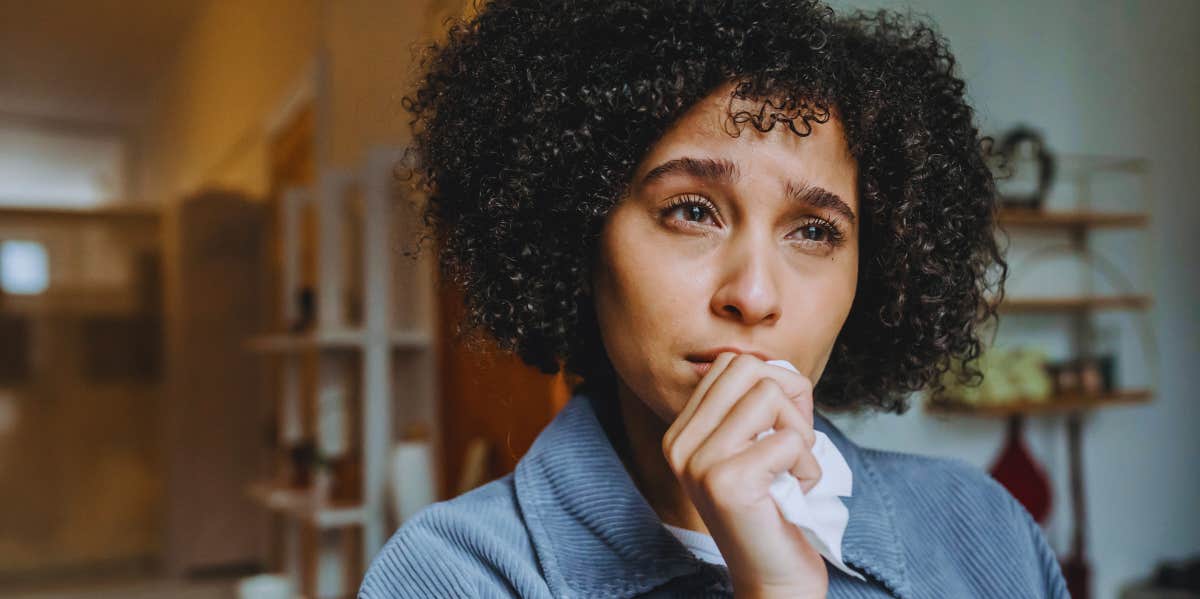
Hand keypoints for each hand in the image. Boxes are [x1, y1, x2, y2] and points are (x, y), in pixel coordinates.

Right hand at [662, 352, 827, 598]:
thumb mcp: (757, 446)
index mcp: (680, 433)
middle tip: (795, 442)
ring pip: (770, 396)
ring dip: (801, 435)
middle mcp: (679, 445)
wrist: (773, 578)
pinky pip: (790, 439)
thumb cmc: (776, 509)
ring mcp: (698, 463)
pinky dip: (808, 466)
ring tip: (792, 471)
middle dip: (789, 397)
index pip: (729, 364)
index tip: (780, 427)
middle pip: (748, 369)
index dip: (773, 383)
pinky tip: (794, 493)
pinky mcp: (726, 482)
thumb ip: (758, 404)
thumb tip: (778, 367)